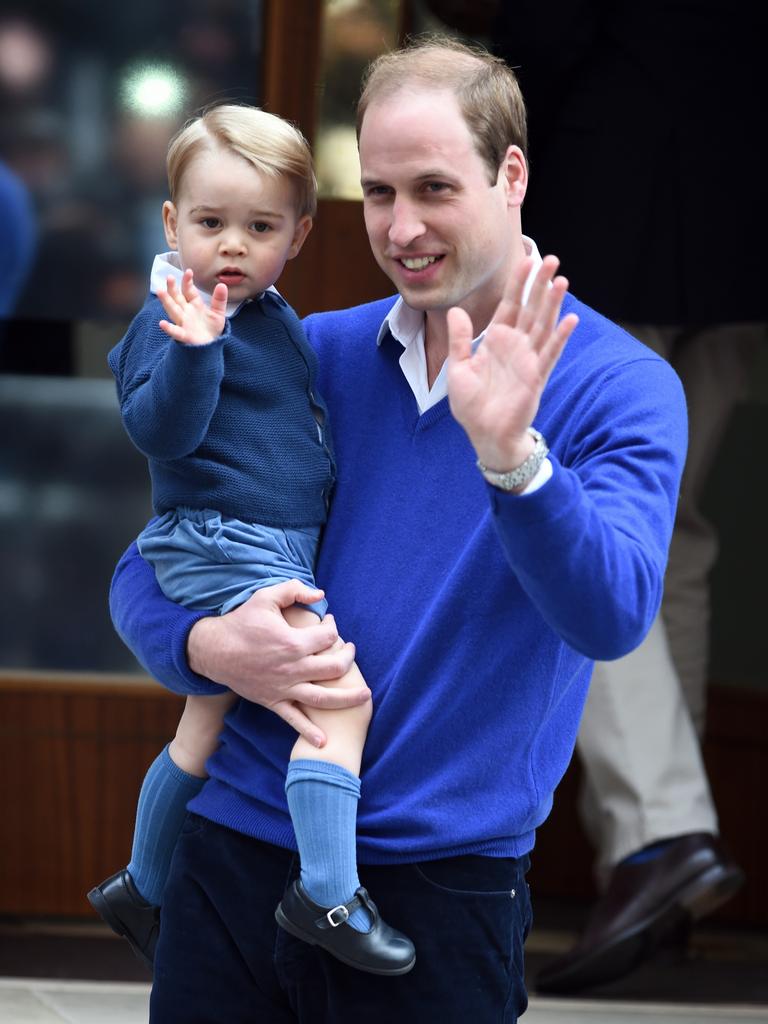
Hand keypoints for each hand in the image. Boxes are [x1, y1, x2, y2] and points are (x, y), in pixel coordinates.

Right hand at [157, 268, 227, 344]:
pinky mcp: (185, 336)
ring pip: (173, 311)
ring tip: (160, 291)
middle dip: (173, 288)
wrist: (212, 346)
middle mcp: (186, 312)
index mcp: (194, 305)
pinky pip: (176, 332)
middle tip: (169, 277)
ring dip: (166, 302)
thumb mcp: (218, 313)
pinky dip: (169, 328)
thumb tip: (222, 284)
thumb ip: (219, 300)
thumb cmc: (212, 329)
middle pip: (177, 298)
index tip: (189, 271)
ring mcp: (184, 323)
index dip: (187, 281)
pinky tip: (162, 323)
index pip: (189, 291)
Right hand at [186, 579, 365, 746]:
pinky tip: (324, 742)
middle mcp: (292, 668)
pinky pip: (294, 719)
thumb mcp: (266, 597)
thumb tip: (321, 594)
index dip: (334, 627)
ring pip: (323, 698)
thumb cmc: (241, 622)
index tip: (330, 623)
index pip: (329, 637)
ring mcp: (284, 687)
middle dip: (348, 658)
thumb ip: (294, 590)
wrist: (213, 650)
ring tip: (365, 696)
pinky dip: (309, 732)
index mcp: (293, 642)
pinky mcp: (273, 701)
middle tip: (350, 650)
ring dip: (347, 698)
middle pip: (334, 668)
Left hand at [447, 254, 578, 471]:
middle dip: (540, 285)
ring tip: (562, 280)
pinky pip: (550, 353)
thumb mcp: (458, 368)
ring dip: (553, 304)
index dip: (517, 284)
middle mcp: (515, 346)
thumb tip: (457, 312)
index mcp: (496, 341)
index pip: (510, 306)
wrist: (485, 434)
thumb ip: (460, 340)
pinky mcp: (536, 377)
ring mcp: (528, 360)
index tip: (525, 260)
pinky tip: (570, 319)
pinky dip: (559, 337)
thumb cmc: (472, 405)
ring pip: (543, 325)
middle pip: (531, 309)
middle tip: (552, 259)